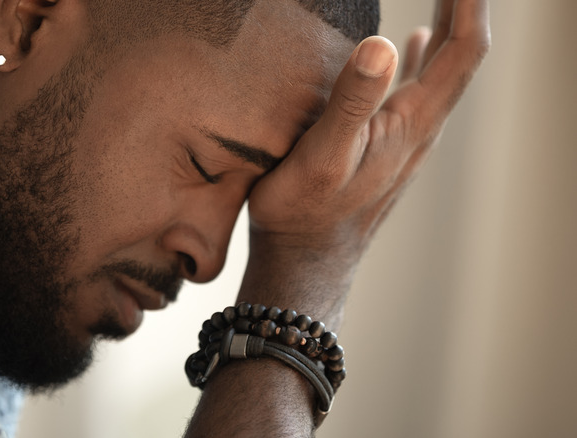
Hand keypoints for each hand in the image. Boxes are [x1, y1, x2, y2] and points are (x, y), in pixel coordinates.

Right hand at [188, 2, 490, 435]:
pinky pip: (417, 90)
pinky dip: (423, 56)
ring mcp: (406, 139)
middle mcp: (420, 129)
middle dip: (463, 7)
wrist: (304, 263)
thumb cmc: (304, 214)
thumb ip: (351, 103)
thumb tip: (383, 44)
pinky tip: (413, 42)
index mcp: (412, 124)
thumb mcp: (322, 157)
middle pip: (461, 56)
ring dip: (448, 27)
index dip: (468, 2)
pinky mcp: (386, 147)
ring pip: (442, 72)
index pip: (463, 49)